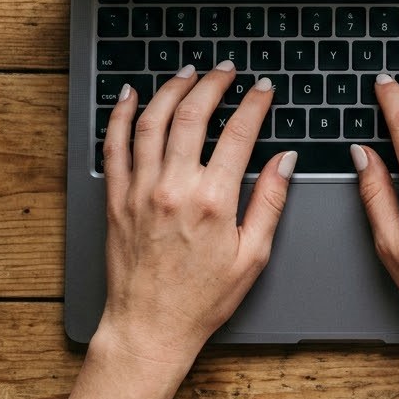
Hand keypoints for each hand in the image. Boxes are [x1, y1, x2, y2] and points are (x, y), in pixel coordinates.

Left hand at [99, 61, 294, 369]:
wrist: (150, 327)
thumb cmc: (202, 299)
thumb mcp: (253, 255)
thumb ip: (270, 202)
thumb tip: (284, 161)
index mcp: (213, 201)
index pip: (239, 133)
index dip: (254, 103)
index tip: (262, 89)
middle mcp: (174, 188)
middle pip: (194, 114)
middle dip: (213, 83)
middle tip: (226, 70)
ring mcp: (141, 190)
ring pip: (153, 121)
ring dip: (172, 89)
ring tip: (188, 72)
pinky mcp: (116, 198)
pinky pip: (114, 145)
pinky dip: (121, 115)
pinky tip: (131, 96)